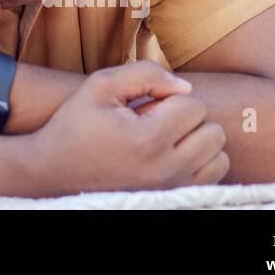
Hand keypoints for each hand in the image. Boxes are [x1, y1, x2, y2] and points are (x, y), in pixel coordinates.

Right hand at [32, 61, 228, 192]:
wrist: (55, 172)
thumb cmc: (76, 125)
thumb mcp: (100, 85)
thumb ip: (145, 74)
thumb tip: (185, 86)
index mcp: (149, 140)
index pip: (193, 105)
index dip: (169, 96)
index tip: (144, 104)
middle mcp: (167, 170)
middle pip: (213, 131)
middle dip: (188, 118)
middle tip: (156, 120)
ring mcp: (173, 189)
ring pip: (219, 157)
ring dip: (198, 141)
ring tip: (165, 138)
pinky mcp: (174, 200)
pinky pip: (213, 178)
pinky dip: (200, 163)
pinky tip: (171, 156)